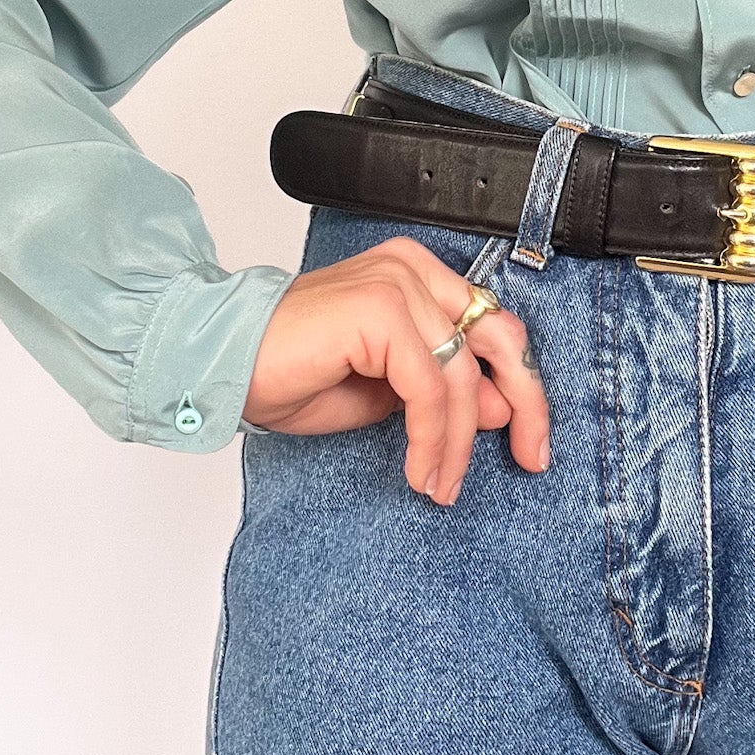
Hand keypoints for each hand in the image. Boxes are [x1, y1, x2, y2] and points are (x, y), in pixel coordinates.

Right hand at [243, 236, 547, 502]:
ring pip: (461, 376)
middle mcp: (411, 270)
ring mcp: (396, 284)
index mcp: (416, 275)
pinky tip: (422, 471)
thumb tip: (504, 409)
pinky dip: (433, 439)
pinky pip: (430, 389)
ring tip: (440, 484)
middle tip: (532, 458)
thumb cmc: (290, 373)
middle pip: (498, 337)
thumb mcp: (386, 392)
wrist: (222, 364)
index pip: (493, 325)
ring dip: (458, 443)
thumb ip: (443, 391)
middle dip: (525, 403)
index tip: (530, 439)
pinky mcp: (380, 310)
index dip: (522, 385)